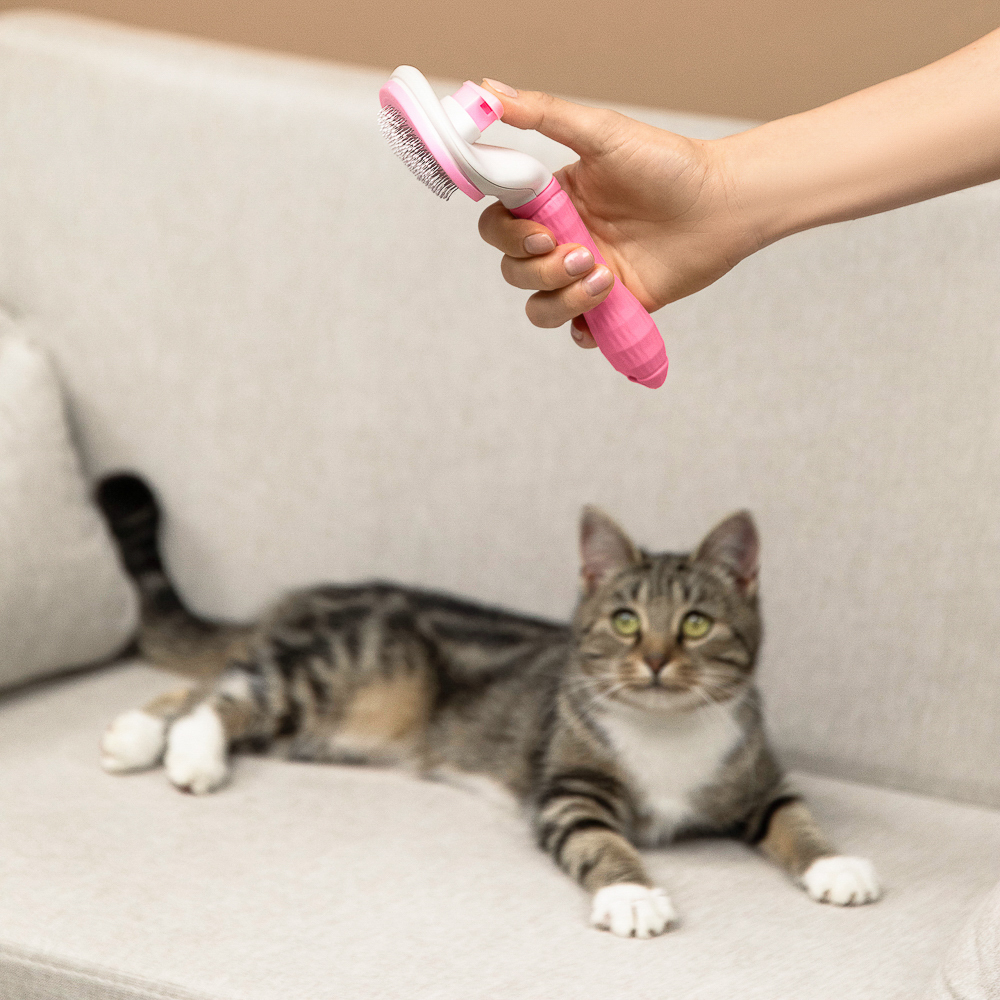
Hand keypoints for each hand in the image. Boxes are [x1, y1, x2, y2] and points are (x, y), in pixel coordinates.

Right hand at [478, 81, 758, 347]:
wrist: (723, 204)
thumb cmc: (669, 164)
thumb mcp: (602, 133)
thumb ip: (543, 114)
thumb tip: (486, 91)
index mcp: (553, 202)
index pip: (499, 227)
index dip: (508, 236)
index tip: (539, 232)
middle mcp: (563, 240)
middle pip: (514, 270)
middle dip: (541, 269)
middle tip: (584, 252)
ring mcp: (585, 276)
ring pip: (540, 307)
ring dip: (562, 299)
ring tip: (604, 278)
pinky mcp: (613, 305)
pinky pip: (579, 332)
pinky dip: (584, 329)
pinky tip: (606, 305)